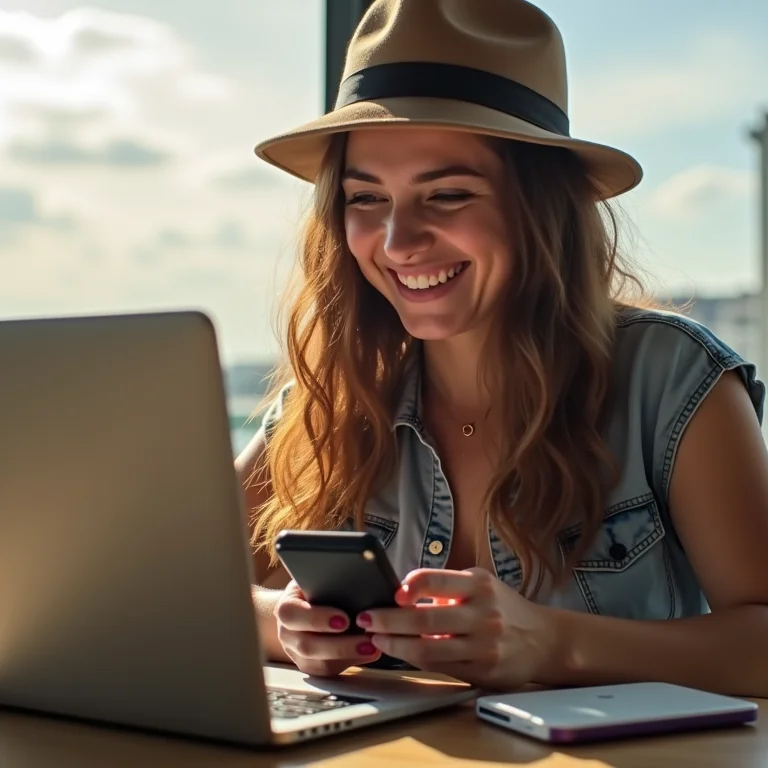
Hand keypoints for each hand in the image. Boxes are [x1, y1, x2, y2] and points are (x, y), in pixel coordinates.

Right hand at [274, 581, 381, 676]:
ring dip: (348, 657)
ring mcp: (297, 653)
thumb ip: (329, 582)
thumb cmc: (313, 589)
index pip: (291, 615)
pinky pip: (329, 672)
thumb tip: (358, 582)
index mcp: (286, 608)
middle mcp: (287, 633)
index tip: (344, 620)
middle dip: (339, 645)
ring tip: (372, 648)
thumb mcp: (316, 580)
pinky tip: (367, 654)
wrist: (301, 607)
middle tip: (366, 639)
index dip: (317, 619)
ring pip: (319, 664)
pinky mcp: (311, 666)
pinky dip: (350, 663)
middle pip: (307, 645)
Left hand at [357, 568, 555, 689]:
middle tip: (366, 618)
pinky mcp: (482, 672)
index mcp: (480, 585)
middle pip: (425, 619)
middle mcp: (483, 614)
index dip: (411, 585)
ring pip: (428, 649)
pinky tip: (401, 653)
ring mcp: (483, 646)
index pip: (438, 580)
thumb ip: (448, 587)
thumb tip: (401, 591)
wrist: (545, 640)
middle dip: (388, 620)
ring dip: (395, 645)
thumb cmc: (503, 607)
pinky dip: (415, 660)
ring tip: (376, 639)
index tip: (393, 592)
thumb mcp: (481, 585)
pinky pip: (440, 668)